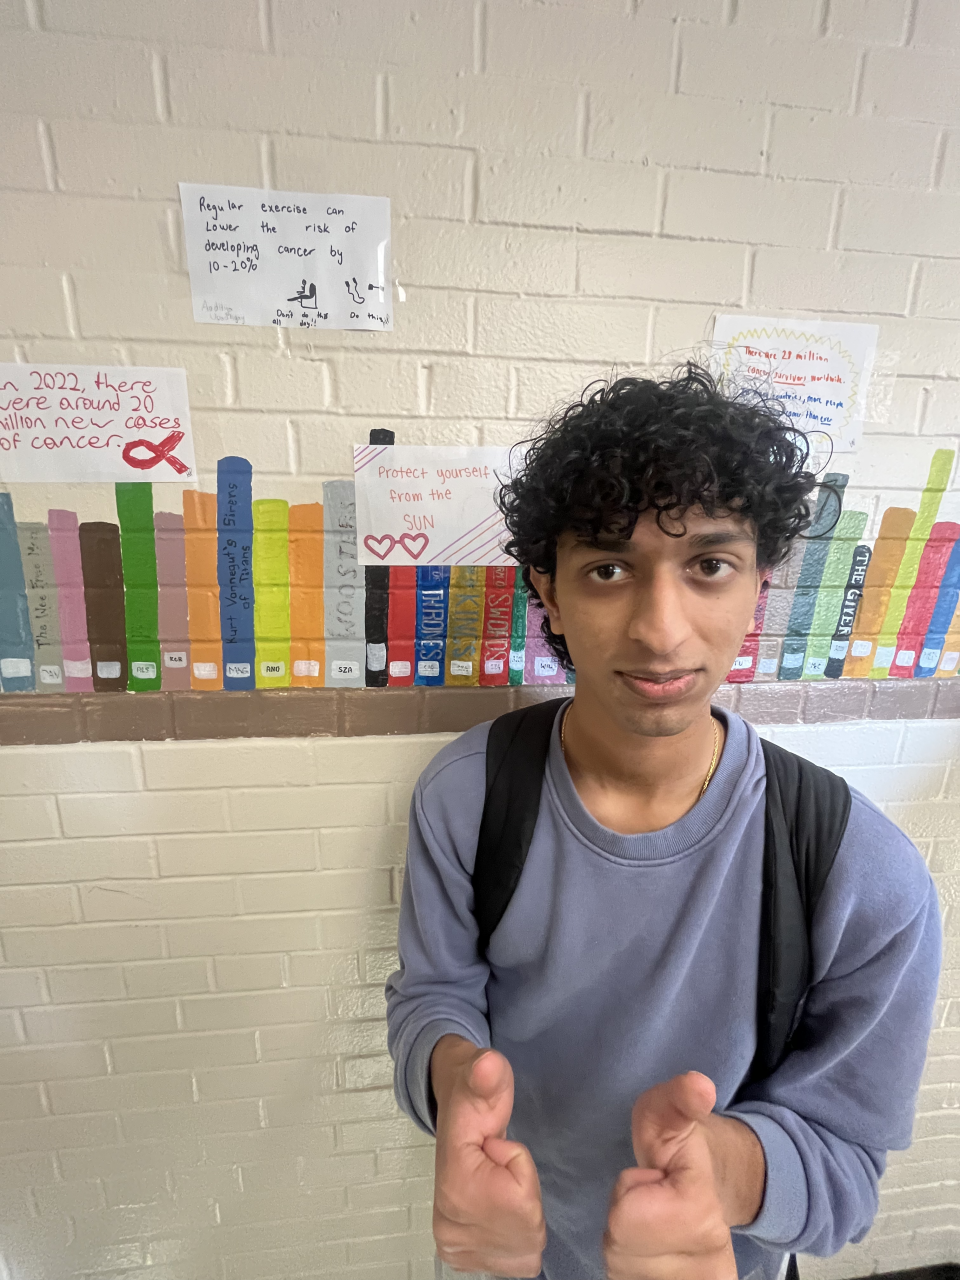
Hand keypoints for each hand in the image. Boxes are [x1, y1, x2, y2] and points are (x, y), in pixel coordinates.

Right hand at [431, 1035, 545, 1276]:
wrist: (454, 1115)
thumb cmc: (474, 1101)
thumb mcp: (485, 1080)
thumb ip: (489, 1077)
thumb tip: (488, 1065)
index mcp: (455, 1189)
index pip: (523, 1201)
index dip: (519, 1168)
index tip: (497, 1147)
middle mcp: (450, 1229)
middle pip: (527, 1233)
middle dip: (524, 1198)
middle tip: (499, 1169)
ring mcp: (456, 1249)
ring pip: (526, 1251)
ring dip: (523, 1219)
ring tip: (500, 1187)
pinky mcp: (463, 1259)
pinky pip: (518, 1262)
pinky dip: (517, 1238)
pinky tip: (500, 1209)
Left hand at [604, 1071, 759, 1279]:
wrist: (708, 1196)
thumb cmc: (677, 1151)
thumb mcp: (670, 1115)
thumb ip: (678, 1099)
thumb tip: (699, 1086)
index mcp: (705, 1219)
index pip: (628, 1216)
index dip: (632, 1190)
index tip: (654, 1179)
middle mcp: (710, 1270)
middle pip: (619, 1251)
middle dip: (624, 1222)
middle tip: (649, 1203)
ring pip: (620, 1273)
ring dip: (626, 1248)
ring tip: (650, 1227)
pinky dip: (631, 1270)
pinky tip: (649, 1253)